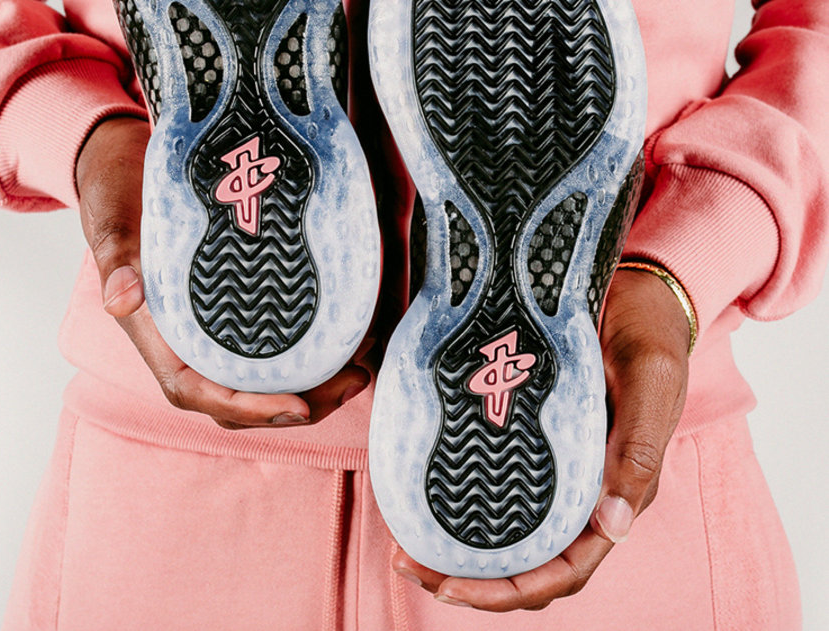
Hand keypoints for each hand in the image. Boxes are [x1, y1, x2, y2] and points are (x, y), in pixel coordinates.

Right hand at [75, 117, 368, 427]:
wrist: (125, 165)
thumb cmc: (117, 193)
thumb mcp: (115, 218)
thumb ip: (117, 257)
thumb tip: (122, 299)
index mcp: (156, 334)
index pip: (197, 391)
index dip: (247, 408)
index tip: (298, 408)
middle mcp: (186, 340)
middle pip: (240, 397)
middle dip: (298, 405)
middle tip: (354, 380)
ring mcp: (212, 327)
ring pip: (261, 378)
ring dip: (312, 385)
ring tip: (360, 368)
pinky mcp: (236, 308)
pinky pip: (272, 344)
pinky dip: (309, 351)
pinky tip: (348, 338)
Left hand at [392, 268, 690, 610]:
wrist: (635, 291)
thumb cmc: (648, 333)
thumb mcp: (650, 380)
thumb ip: (637, 447)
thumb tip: (614, 526)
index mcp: (619, 492)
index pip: (566, 569)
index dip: (511, 590)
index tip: (454, 588)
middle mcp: (585, 492)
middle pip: (528, 563)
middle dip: (472, 580)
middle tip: (411, 565)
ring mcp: (558, 469)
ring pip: (510, 533)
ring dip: (461, 551)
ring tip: (407, 546)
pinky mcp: (534, 441)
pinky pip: (500, 488)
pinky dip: (464, 505)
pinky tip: (424, 496)